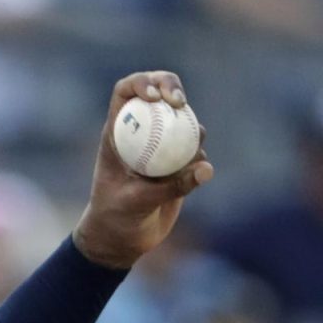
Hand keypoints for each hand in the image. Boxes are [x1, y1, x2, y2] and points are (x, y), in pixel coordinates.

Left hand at [72, 71, 214, 269]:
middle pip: (159, 93)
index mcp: (116, 134)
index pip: (125, 92)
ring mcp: (159, 145)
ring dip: (191, 125)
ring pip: (182, 119)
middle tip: (180, 103)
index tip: (156, 98)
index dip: (142, 83)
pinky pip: (195, 148)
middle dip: (173, 88)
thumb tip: (206, 169)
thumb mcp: (137, 203)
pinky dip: (200, 154)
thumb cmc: (116, 219)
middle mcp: (139, 133)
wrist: (122, 239)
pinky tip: (198, 171)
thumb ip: (171, 187)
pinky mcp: (177, 161)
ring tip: (190, 151)